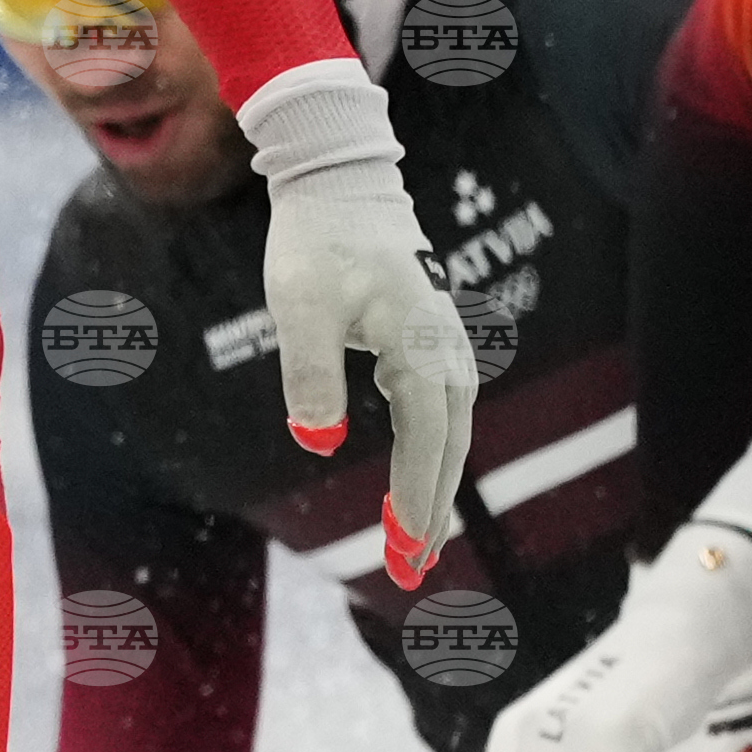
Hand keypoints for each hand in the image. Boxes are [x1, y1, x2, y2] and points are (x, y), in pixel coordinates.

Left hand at [264, 155, 473, 572]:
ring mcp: (444, 344)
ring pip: (450, 432)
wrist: (341, 179)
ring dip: (434, 487)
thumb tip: (318, 443)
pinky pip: (441, 410)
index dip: (415, 499)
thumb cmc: (317, 239)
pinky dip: (431, 453)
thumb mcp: (300, 306)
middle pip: (449, 448)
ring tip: (414, 541)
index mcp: (420, 346)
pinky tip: (413, 479)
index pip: (427, 441)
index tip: (401, 550)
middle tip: (409, 572)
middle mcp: (446, 350)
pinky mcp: (430, 339)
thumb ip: (310, 374)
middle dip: (431, 512)